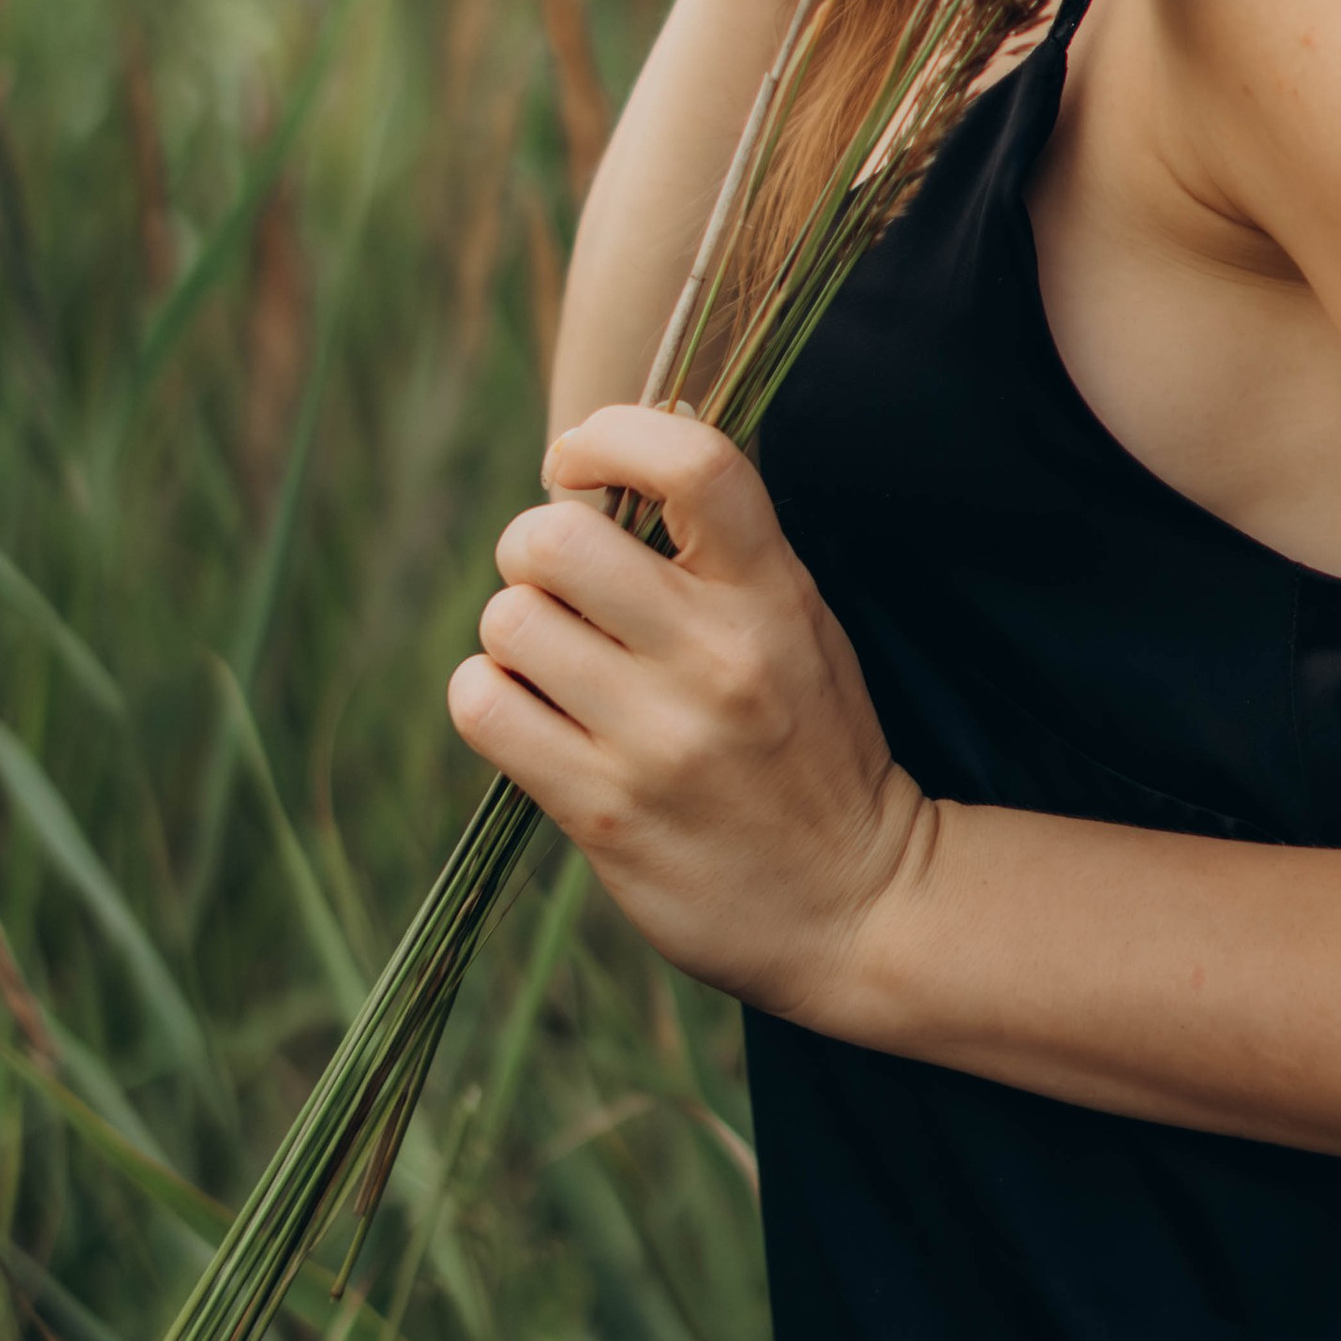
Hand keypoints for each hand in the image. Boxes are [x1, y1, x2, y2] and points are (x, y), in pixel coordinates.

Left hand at [451, 404, 930, 1017]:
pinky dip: (488, 697)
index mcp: (772, 594)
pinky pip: (485, 709)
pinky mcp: (603, 810)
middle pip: (556, 539)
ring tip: (550, 660)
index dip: (611, 435)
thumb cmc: (814, 746)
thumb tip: (612, 469)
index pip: (693, 462)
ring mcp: (657, 738)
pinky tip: (527, 712)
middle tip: (555, 582)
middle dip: (532, 547)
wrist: (856, 904)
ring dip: (513, 631)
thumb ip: (724, 552)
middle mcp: (716, 656)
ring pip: (508, 622)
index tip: (580, 459)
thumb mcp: (799, 625)